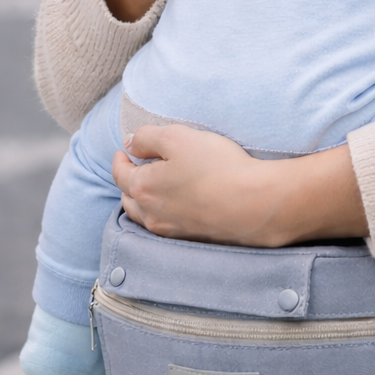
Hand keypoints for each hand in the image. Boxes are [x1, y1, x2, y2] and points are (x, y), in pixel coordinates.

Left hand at [112, 124, 366, 246]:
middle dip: (129, 182)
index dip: (120, 159)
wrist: (254, 202)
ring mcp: (172, 230)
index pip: (120, 173)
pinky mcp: (193, 237)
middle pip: (129, 198)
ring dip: (143, 202)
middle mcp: (151, 214)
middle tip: (137, 168)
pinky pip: (166, 227)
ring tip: (152, 190)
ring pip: (145, 216)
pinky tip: (175, 207)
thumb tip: (130, 143)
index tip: (124, 150)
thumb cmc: (216, 166)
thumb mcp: (178, 137)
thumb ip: (147, 137)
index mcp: (143, 187)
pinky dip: (162, 215)